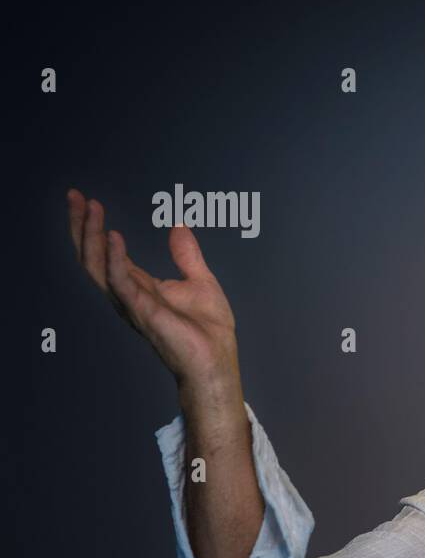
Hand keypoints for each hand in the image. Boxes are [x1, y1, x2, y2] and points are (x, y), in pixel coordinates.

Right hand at [66, 188, 239, 389]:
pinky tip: (113, 236)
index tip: (87, 199)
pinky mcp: (143, 312)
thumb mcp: (200, 280)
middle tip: (75, 196)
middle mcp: (128, 295)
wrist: (217, 361)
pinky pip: (121, 282)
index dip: (94, 226)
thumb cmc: (208, 330)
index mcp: (139, 287)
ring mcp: (132, 304)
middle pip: (92, 257)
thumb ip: (186, 254)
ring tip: (91, 208)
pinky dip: (114, 259)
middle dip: (81, 226)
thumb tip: (179, 225)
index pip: (107, 252)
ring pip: (98, 267)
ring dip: (91, 237)